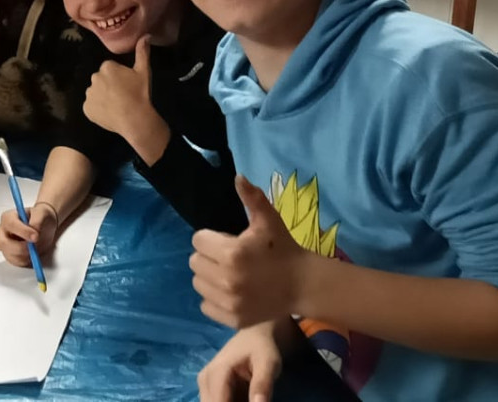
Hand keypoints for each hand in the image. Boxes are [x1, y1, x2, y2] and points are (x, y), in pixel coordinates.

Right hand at [0, 201, 59, 267]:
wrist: (44, 226)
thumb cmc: (40, 218)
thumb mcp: (42, 213)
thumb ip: (37, 220)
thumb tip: (35, 230)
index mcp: (8, 217)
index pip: (11, 224)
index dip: (23, 232)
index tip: (35, 237)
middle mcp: (3, 232)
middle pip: (4, 243)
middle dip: (20, 248)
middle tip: (33, 248)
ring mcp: (5, 245)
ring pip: (9, 255)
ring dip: (24, 256)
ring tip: (35, 249)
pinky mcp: (10, 255)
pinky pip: (15, 262)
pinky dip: (25, 261)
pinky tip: (32, 255)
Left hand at [83, 37, 167, 158]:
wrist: (135, 119)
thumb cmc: (140, 93)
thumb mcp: (144, 71)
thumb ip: (143, 52)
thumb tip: (146, 35)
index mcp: (106, 67)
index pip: (110, 69)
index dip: (119, 77)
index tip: (127, 85)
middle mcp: (94, 78)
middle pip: (102, 80)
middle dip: (109, 85)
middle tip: (123, 95)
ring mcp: (89, 94)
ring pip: (96, 93)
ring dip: (103, 97)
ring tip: (117, 105)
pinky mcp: (86, 109)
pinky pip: (92, 107)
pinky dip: (98, 109)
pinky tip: (110, 113)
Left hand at [190, 176, 310, 328]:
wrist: (303, 285)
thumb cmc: (283, 248)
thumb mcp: (268, 220)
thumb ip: (252, 198)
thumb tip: (238, 177)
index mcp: (232, 252)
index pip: (198, 240)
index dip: (211, 238)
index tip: (228, 241)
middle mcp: (226, 279)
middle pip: (194, 262)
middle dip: (208, 256)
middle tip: (229, 258)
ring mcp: (229, 302)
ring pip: (198, 284)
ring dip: (209, 277)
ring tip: (229, 274)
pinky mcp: (232, 319)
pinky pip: (206, 305)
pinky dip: (214, 298)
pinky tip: (231, 291)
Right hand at [197, 321, 283, 401]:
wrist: (256, 335)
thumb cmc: (263, 347)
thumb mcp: (268, 363)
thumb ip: (262, 385)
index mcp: (216, 373)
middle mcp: (205, 380)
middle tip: (254, 399)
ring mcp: (205, 385)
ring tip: (249, 395)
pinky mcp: (209, 389)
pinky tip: (245, 397)